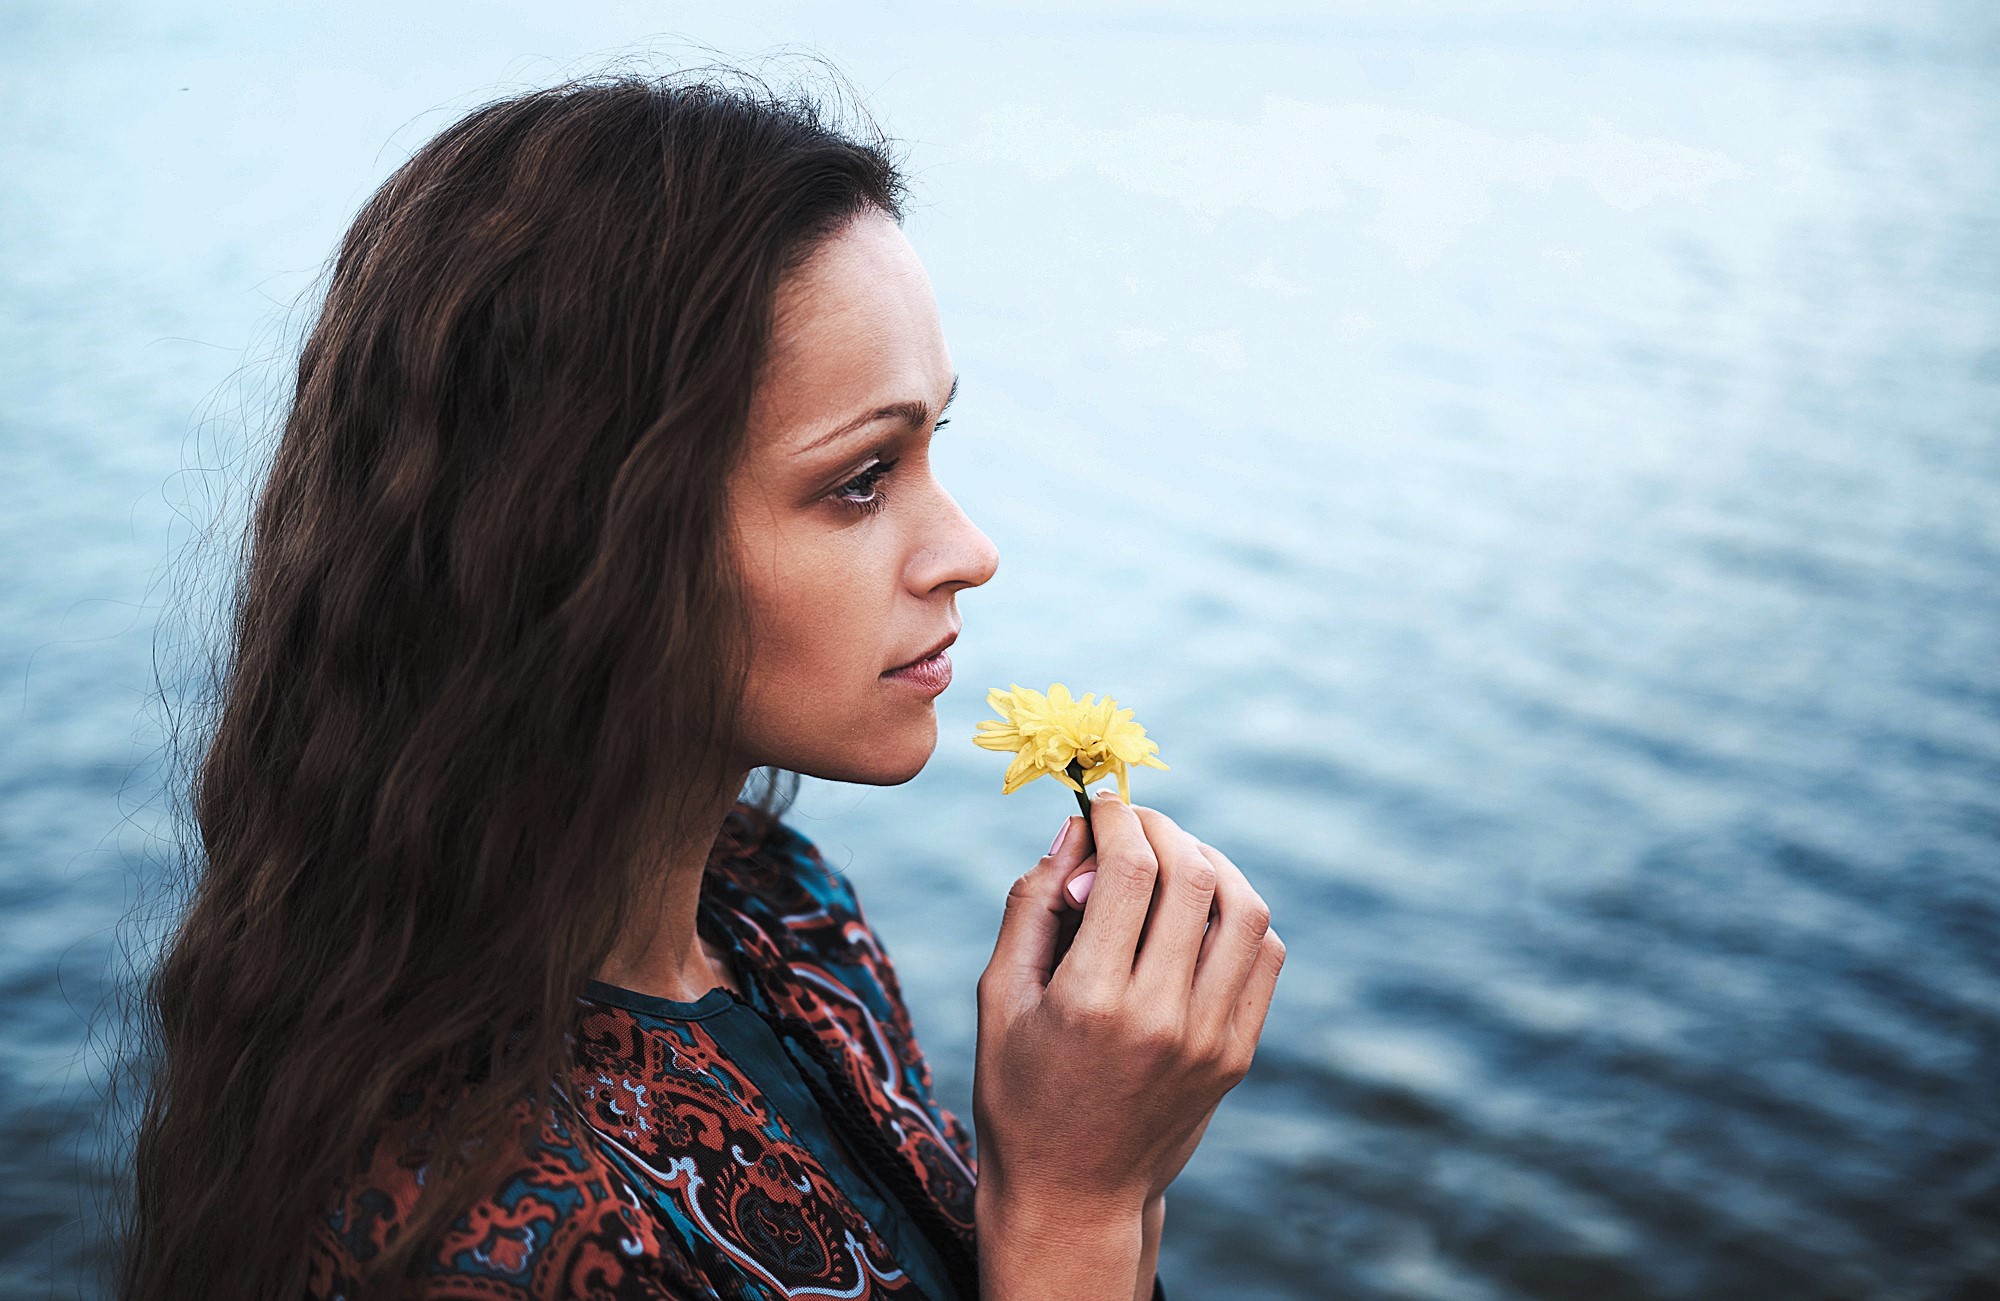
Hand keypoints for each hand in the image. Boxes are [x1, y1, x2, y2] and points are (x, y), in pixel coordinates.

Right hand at [972, 788, 1284, 1213]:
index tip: (1099, 803)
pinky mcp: (1237, 1054)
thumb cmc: (1019, 1091)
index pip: (1129, 869)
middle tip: (1134, 820)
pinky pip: (1263, 955)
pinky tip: (1201, 908)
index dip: (1116, 818)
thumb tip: (1070, 831)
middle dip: (1163, 827)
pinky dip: (1239, 912)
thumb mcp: (998, 997)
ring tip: (1173, 856)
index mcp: (1092, 1001)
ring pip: (1244, 909)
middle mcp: (1162, 1017)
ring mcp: (1211, 1038)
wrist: (1074, 1194)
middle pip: (1193, 876)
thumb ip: (1031, 906)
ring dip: (1210, 861)